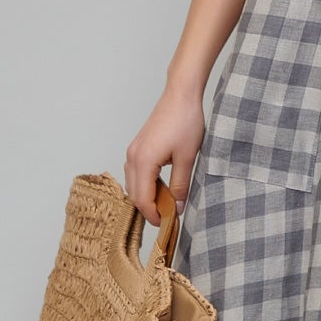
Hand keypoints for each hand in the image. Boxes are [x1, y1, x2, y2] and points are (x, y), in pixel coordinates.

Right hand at [124, 81, 205, 228]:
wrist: (181, 95)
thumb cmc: (185, 122)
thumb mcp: (187, 158)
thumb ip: (180, 185)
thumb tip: (177, 208)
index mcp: (143, 161)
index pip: (142, 199)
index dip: (152, 215)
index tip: (166, 224)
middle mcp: (133, 157)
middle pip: (134, 194)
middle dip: (148, 209)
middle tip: (168, 218)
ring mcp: (133, 151)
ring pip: (133, 184)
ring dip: (147, 197)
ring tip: (166, 205)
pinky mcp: (138, 147)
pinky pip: (136, 173)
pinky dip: (145, 184)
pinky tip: (161, 188)